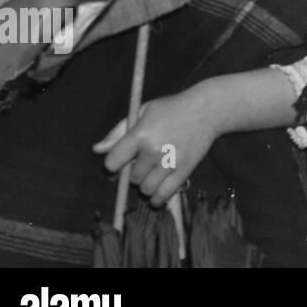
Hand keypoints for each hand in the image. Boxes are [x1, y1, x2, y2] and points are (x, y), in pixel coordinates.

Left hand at [94, 84, 219, 206]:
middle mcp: (153, 150)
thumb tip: (97, 150)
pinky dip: (157, 198)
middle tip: (146, 161)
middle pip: (133, 177)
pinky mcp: (184, 170)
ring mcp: (170, 162)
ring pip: (146, 189)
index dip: (114, 164)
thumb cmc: (172, 108)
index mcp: (140, 134)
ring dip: (147, 185)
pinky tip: (157, 193)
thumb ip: (118, 131)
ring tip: (154, 173)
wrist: (209, 109)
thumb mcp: (144, 111)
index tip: (121, 161)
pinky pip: (163, 195)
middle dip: (136, 172)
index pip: (113, 162)